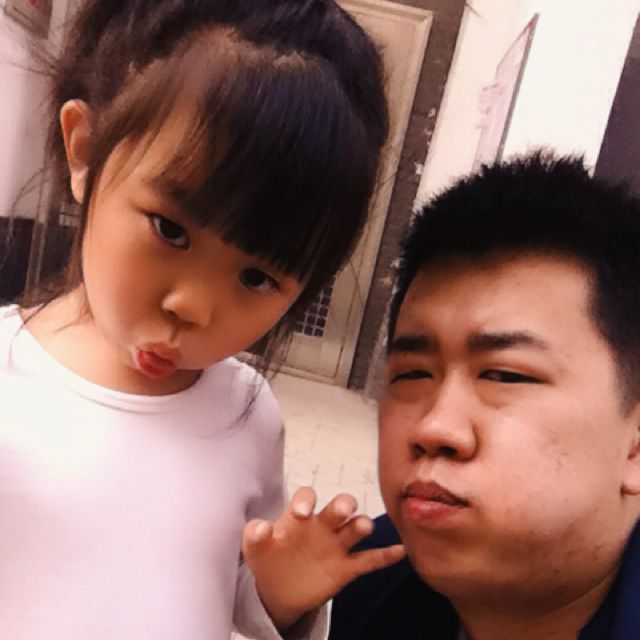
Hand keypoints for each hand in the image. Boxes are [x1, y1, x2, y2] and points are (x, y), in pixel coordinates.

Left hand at [242, 487, 404, 631]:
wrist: (277, 587)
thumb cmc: (268, 557)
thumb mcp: (255, 547)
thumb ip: (255, 535)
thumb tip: (261, 527)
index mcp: (300, 515)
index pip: (307, 496)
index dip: (305, 501)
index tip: (301, 513)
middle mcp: (322, 525)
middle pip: (339, 507)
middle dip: (343, 504)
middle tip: (343, 509)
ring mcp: (336, 545)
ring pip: (355, 529)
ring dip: (361, 525)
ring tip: (363, 527)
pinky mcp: (346, 568)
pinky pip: (369, 560)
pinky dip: (385, 556)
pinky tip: (399, 552)